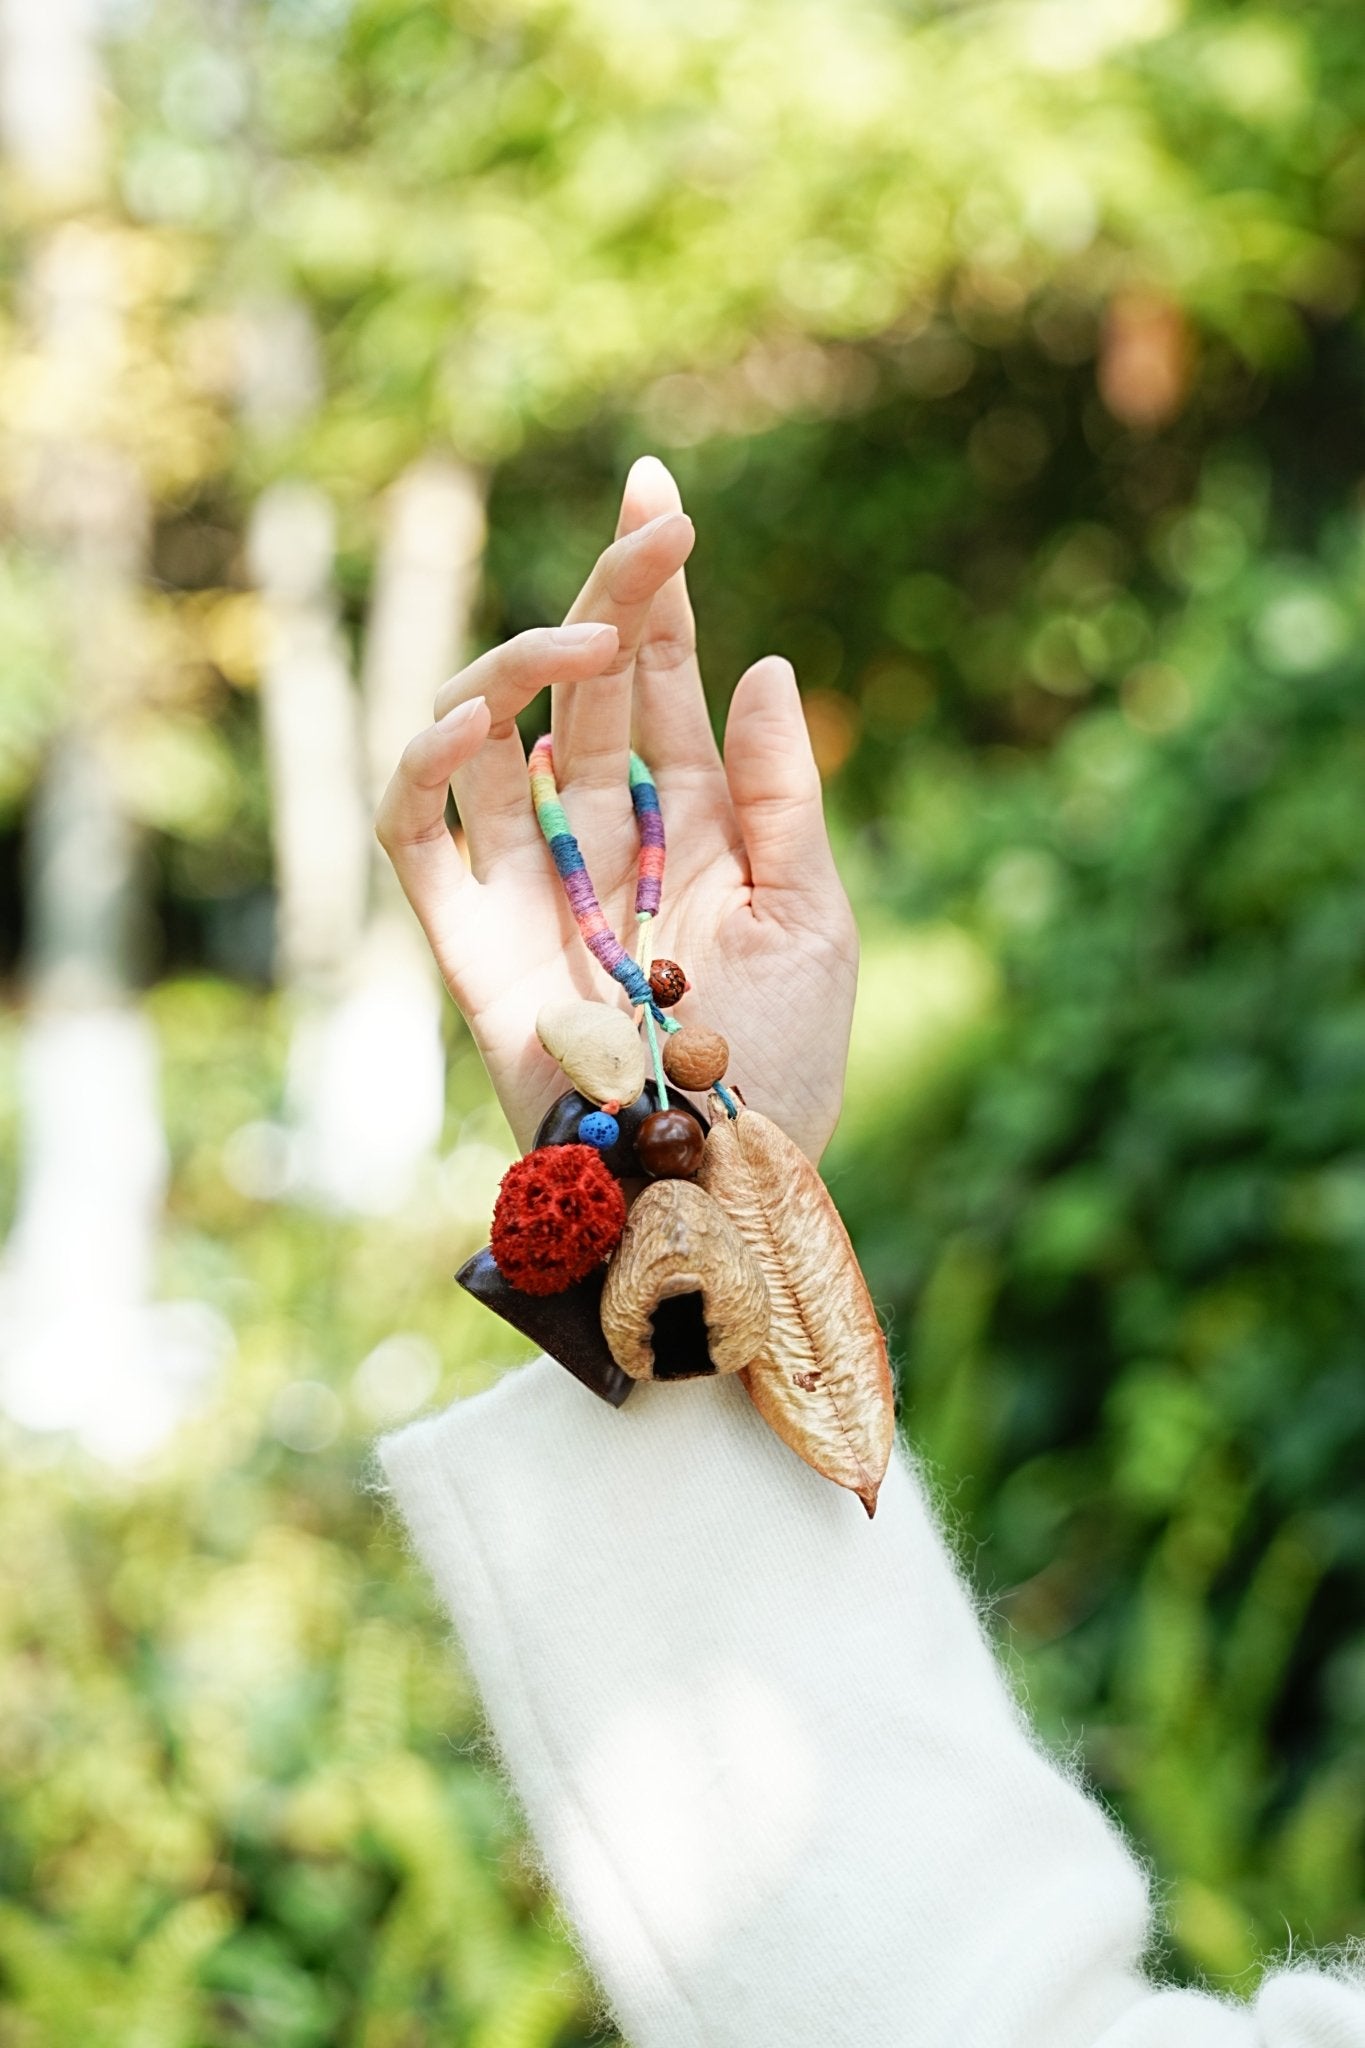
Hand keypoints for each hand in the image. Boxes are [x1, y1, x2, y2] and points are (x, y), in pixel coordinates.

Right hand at [375, 456, 857, 1162]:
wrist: (715, 1187)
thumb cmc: (781, 1067)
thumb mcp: (812, 918)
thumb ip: (784, 794)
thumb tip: (762, 662)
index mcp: (690, 824)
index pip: (655, 682)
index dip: (656, 590)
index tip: (665, 501)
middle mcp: (601, 837)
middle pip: (577, 685)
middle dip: (607, 593)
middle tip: (650, 527)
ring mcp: (528, 882)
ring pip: (483, 734)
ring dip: (518, 663)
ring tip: (582, 641)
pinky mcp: (466, 940)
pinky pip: (416, 836)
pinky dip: (421, 769)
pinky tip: (469, 725)